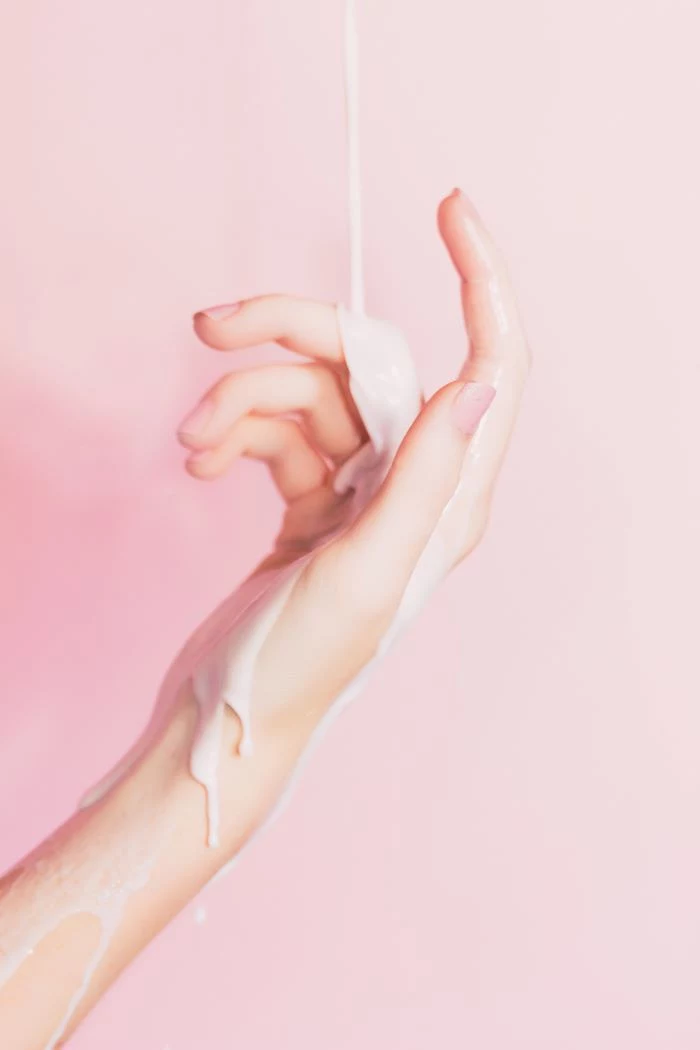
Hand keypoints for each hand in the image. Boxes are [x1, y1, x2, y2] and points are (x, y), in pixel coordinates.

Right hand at [172, 189, 529, 763]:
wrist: (229, 717)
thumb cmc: (302, 664)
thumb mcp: (369, 572)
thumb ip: (426, 477)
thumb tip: (479, 382)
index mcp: (452, 500)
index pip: (493, 367)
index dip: (483, 282)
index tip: (451, 207)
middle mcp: (416, 486)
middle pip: (367, 361)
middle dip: (289, 333)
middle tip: (212, 326)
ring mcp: (362, 488)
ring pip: (307, 392)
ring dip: (241, 401)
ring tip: (193, 441)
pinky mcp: (313, 496)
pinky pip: (276, 430)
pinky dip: (234, 432)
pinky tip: (200, 461)